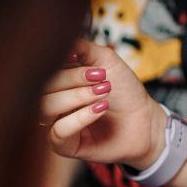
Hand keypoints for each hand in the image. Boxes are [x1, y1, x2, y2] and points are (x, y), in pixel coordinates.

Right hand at [40, 40, 164, 169]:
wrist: (145, 119)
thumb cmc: (124, 90)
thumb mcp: (106, 61)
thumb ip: (83, 49)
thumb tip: (61, 41)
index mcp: (57, 80)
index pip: (43, 68)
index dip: (60, 62)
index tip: (87, 60)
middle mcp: (51, 100)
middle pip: (41, 88)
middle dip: (73, 79)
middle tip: (102, 77)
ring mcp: (55, 122)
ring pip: (45, 108)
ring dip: (77, 97)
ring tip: (104, 92)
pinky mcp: (64, 144)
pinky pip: (58, 132)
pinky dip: (80, 117)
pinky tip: (101, 108)